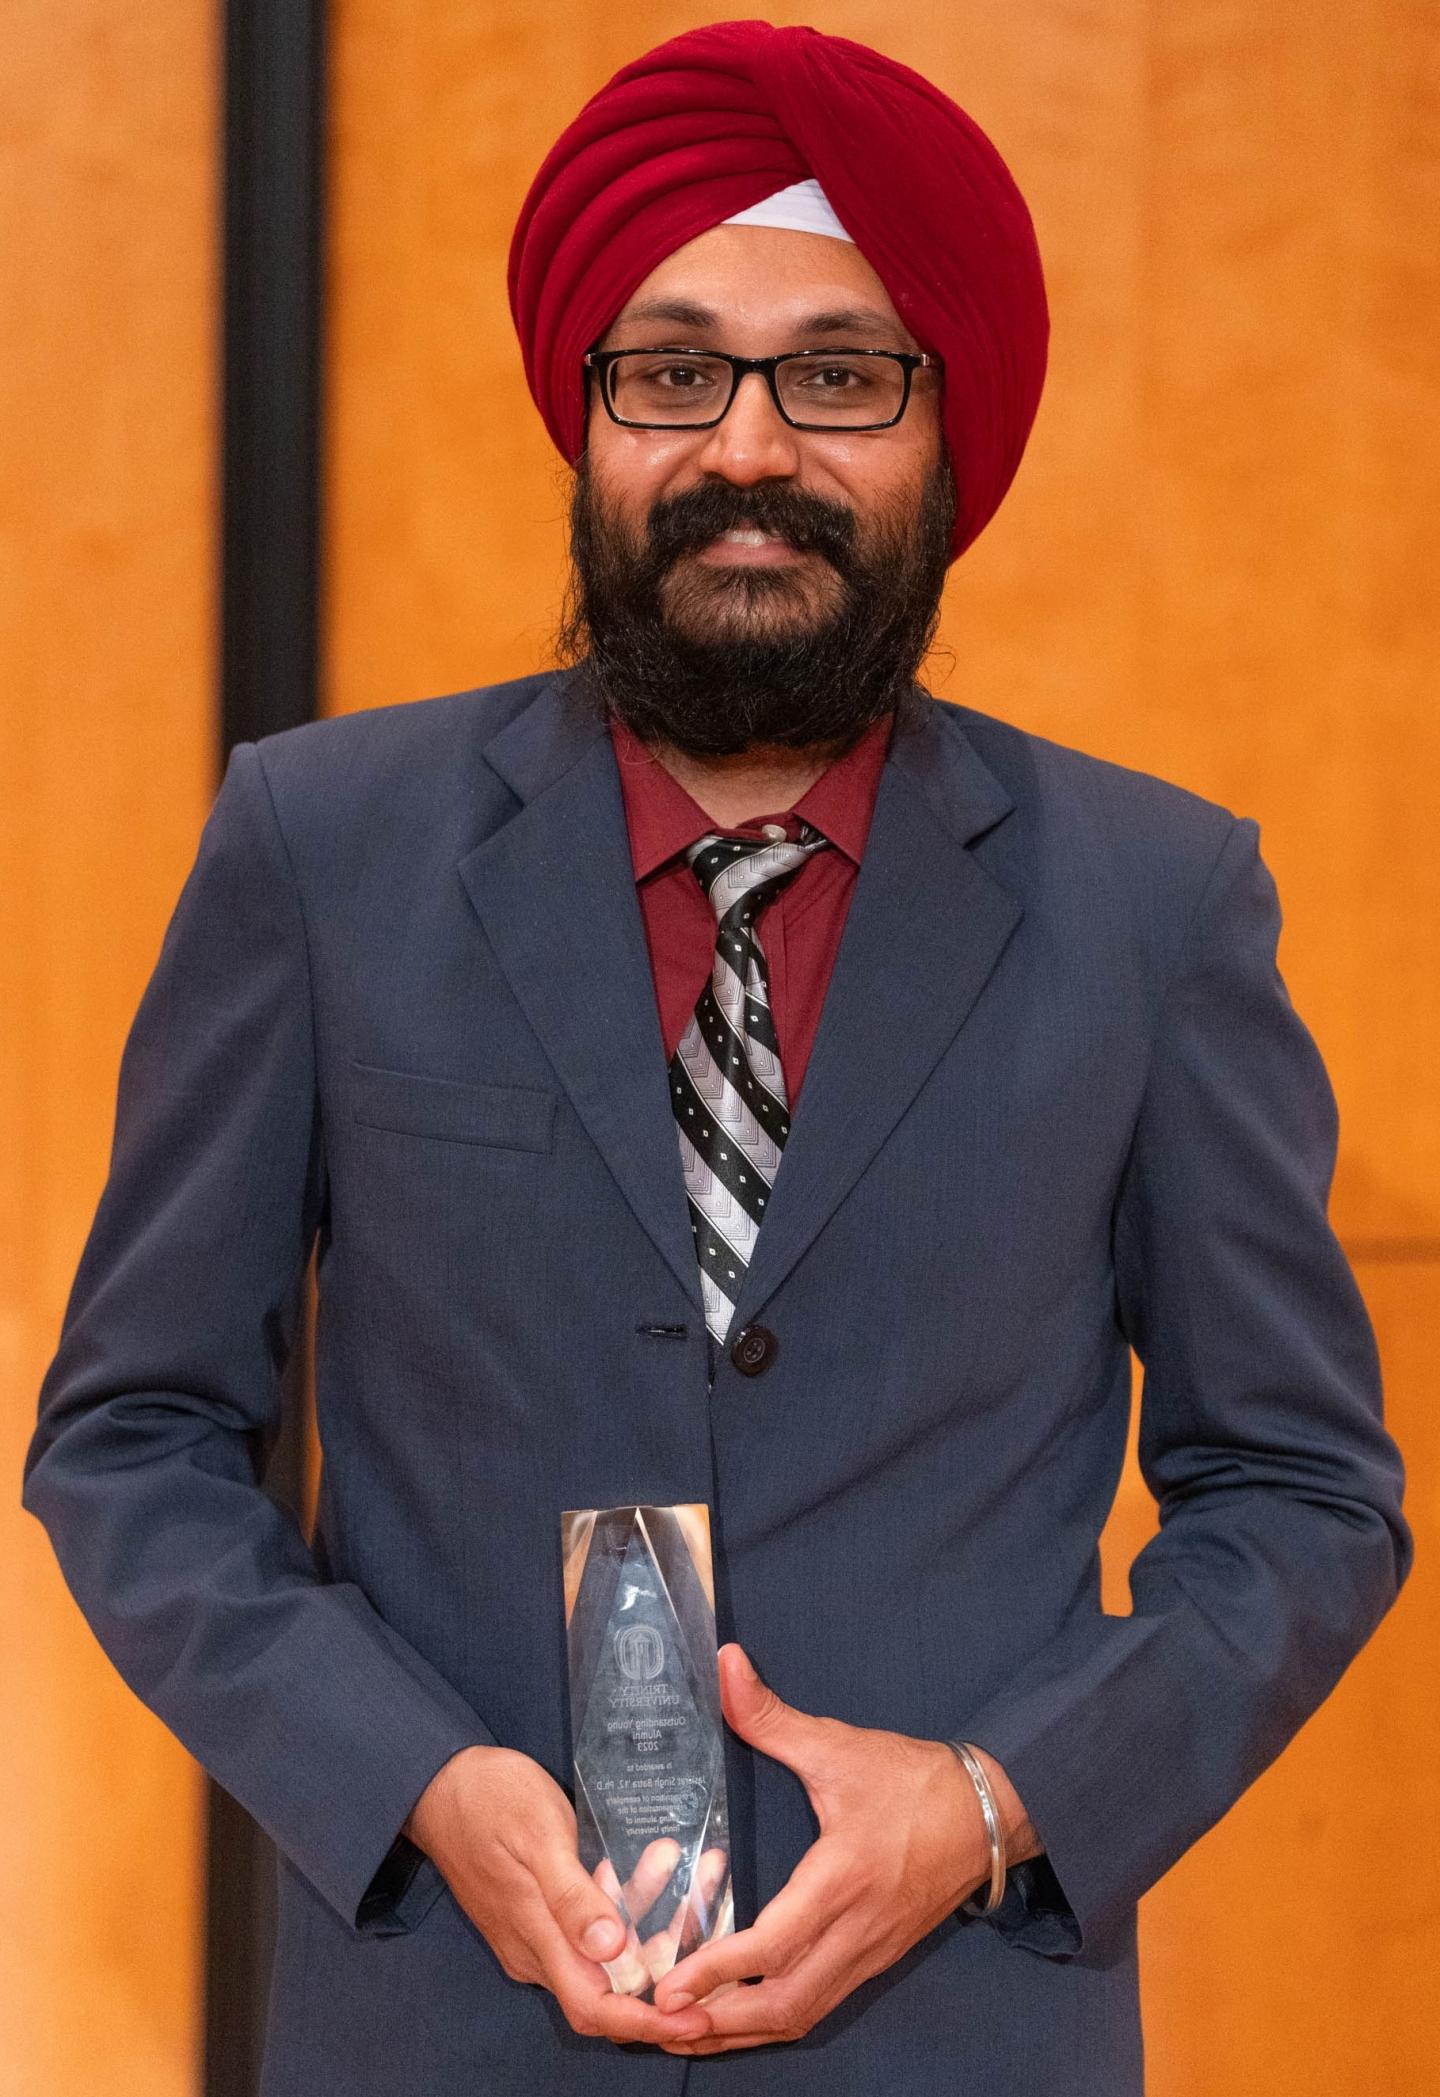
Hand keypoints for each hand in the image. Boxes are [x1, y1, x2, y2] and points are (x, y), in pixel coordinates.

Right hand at [402, 1745, 711, 2046]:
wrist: (438, 1783)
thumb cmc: (489, 1798)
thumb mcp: (538, 1834)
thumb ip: (571, 1895)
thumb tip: (611, 1950)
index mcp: (534, 1937)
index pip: (595, 2008)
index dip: (648, 2022)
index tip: (698, 2018)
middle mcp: (532, 1950)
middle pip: (607, 1991)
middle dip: (664, 1974)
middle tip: (712, 1941)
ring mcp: (531, 1935)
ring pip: (601, 1960)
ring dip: (649, 1933)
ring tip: (688, 1877)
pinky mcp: (533, 1914)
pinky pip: (587, 1936)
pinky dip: (626, 1918)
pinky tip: (652, 1878)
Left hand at [649, 1645, 1032, 2054]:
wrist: (993, 1811)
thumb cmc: (914, 1780)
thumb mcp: (840, 1746)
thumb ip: (773, 1716)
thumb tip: (723, 1665)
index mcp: (844, 1879)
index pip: (776, 1944)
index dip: (718, 1970)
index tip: (668, 1987)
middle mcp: (858, 1930)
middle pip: (786, 2004)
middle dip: (720, 2022)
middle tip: (661, 2021)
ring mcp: (871, 1953)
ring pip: (803, 2015)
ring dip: (744, 2030)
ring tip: (686, 2032)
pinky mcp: (878, 1959)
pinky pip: (821, 2007)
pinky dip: (775, 2021)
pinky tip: (739, 2018)